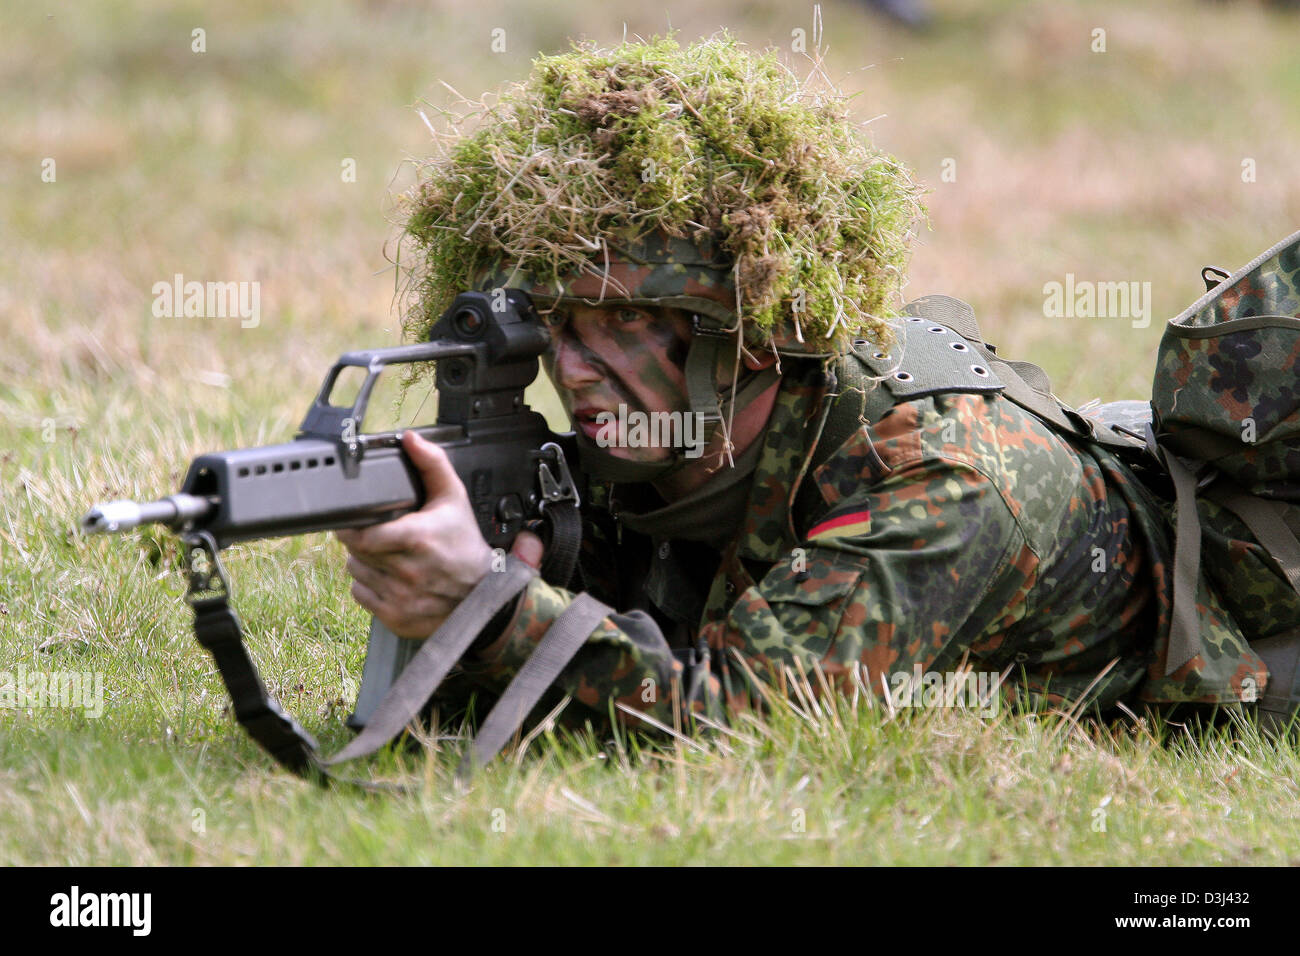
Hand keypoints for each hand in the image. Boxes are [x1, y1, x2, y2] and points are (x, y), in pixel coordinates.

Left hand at [336, 431, 539, 638]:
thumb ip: (431, 464)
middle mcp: (407, 571)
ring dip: (365, 562)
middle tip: (378, 534)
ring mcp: (400, 597)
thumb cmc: (466, 547)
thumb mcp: (454, 500)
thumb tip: (410, 439)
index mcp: (417, 538)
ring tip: (388, 556)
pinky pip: (361, 595)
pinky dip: (370, 585)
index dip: (352, 525)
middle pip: (355, 550)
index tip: (357, 520)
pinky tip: (391, 577)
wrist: (484, 597)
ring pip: (356, 571)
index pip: (360, 534)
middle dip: (361, 539)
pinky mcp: (395, 617)